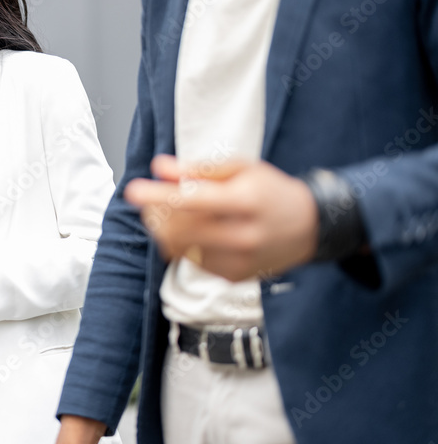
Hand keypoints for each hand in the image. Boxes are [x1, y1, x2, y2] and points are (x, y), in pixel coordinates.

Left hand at [124, 155, 317, 281]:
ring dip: (164, 230)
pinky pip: (193, 261)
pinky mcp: (233, 276)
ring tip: (168, 213)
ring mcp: (239, 260)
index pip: (192, 201)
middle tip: (147, 201)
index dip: (159, 195)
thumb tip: (159, 167)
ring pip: (181, 249)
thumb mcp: (241, 169)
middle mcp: (243, 235)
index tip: (133, 190)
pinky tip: (195, 231)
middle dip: (155, 214)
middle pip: (180, 230)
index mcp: (246, 202)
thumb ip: (198, 169)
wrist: (309, 226)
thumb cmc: (269, 191)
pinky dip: (184, 245)